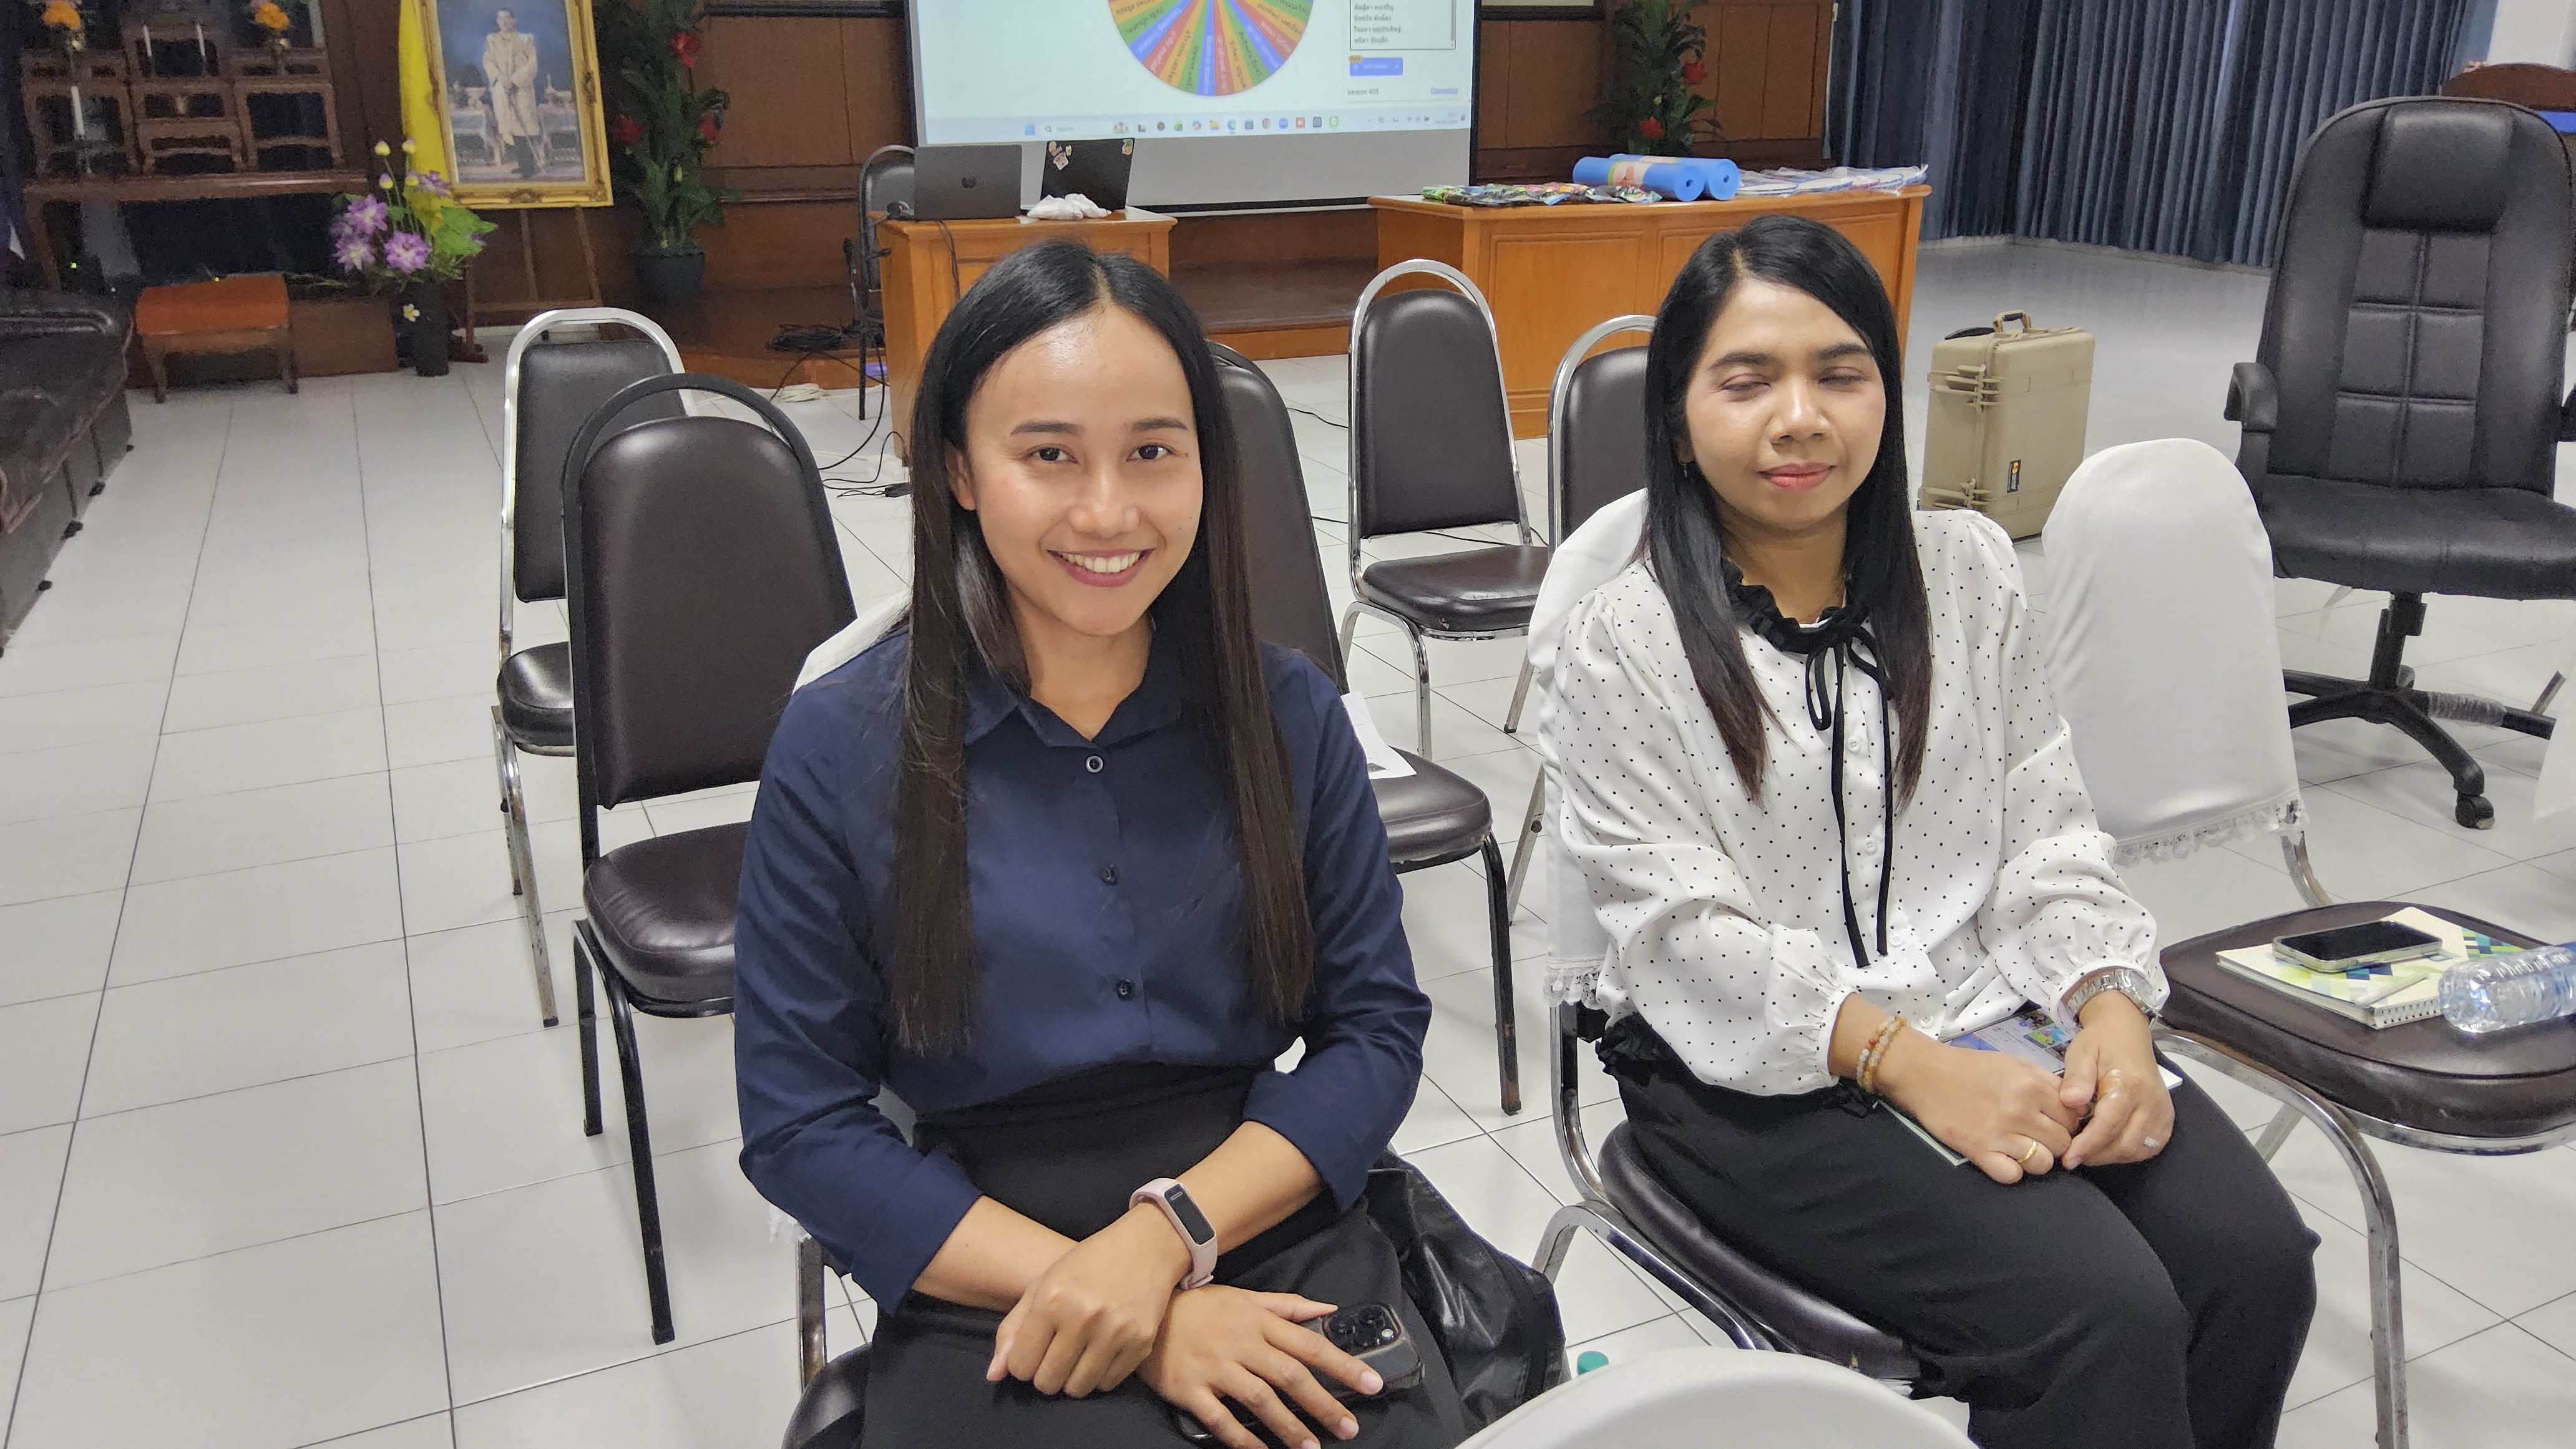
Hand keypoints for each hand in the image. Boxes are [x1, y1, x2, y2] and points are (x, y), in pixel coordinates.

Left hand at [986, 1205, 1189, 1396]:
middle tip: (1056, 1354)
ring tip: (1078, 1354)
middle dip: (1046, 1374)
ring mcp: (1115, 1331)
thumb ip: (1013, 1329)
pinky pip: (1107, 1384)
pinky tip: (1101, 1350)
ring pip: (1078, 1388)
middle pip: (1047, 1382)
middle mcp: (1083, 1317)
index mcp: (1051, 1299)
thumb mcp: (1043, 1285)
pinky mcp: (1141, 1342)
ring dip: (1072, 1378)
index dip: (1023, 1363)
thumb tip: (994, 1376)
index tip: (1035, 1350)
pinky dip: (1100, 1375)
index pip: (1021, 1365)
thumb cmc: (1086, 1265)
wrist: (1145, 1247)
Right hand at [1143, 1287, 1383, 1448]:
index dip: (1342, 1365)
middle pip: (1290, 1376)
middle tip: (1348, 1428)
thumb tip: (1330, 1308)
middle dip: (1323, 1404)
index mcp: (1260, 1322)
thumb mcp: (1246, 1297)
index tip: (1371, 1383)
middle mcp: (1242, 1345)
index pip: (1310, 1344)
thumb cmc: (1202, 1307)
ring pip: (1260, 1400)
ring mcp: (1216, 1368)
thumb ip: (1289, 1306)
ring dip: (1289, 1427)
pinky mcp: (1191, 1389)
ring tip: (1311, 1448)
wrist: (1148, 1312)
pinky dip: (1242, 1439)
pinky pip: (1220, 1419)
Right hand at [1876, 1027, 2082, 1184]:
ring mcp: (1999, 1133)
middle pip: (2063, 1143)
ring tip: (2022, 1149)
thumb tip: (2075, 1106)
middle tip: (2037, 1137)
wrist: (1926, 1075)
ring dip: (2036, 1159)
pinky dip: (2011, 1171)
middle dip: (2055, 1143)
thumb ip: (2046, 1082)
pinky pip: (2012, 1175)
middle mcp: (2020, 1111)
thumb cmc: (1972, 1068)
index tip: (2054, 1123)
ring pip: (2043, 1163)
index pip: (2073, 1117)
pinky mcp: (1978, 1151)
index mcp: (2032, 1086)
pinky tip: (2003, 1158)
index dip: (2067, 1123)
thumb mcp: (2015, 1063)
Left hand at [2060, 992, 2172, 1167]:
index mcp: (2130, 1085)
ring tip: (2088, 1152)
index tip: (2068, 1159)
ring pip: (2138, 1150)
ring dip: (2111, 1157)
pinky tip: (2109, 1147)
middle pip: (2125, 1144)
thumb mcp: (2081, 1052)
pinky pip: (2150, 1147)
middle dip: (2097, 1155)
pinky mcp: (2166, 1118)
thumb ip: (2077, 1078)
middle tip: (2073, 1157)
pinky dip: (2129, 1153)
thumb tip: (2070, 1102)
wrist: (2127, 1031)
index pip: (2108, 1125)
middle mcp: (2152, 1101)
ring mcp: (2162, 1111)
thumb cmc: (2100, 1042)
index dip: (2087, 1146)